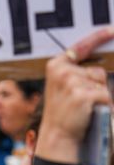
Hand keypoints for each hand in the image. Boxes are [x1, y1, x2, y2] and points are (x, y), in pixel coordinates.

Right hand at [38, 27, 113, 163]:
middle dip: (96, 85)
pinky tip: (88, 112)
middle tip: (80, 101)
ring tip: (83, 108)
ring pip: (102, 83)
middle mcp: (62, 71)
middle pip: (97, 71)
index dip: (98, 37)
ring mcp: (72, 82)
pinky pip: (105, 95)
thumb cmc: (64, 111)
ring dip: (99, 96)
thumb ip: (77, 72)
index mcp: (55, 66)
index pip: (81, 47)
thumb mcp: (65, 86)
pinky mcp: (83, 95)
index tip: (111, 30)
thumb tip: (99, 67)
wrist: (58, 135)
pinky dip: (102, 105)